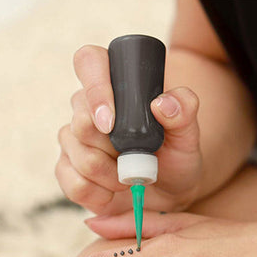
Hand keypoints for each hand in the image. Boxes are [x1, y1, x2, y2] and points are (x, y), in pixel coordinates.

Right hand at [56, 45, 202, 214]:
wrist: (169, 193)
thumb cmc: (176, 156)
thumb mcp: (189, 135)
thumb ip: (184, 112)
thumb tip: (162, 103)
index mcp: (115, 86)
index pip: (89, 62)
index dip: (96, 89)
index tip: (112, 122)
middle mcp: (87, 109)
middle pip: (80, 121)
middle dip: (113, 149)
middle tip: (138, 159)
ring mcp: (73, 141)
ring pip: (78, 156)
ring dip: (111, 175)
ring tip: (131, 177)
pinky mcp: (68, 171)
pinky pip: (72, 184)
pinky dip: (98, 194)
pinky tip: (113, 193)